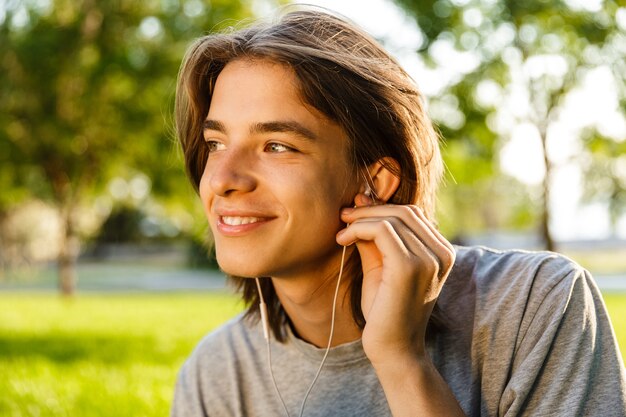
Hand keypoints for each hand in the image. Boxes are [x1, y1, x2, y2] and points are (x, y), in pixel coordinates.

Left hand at [336, 195, 454, 365]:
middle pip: (403, 211)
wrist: (393, 349)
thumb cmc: (386, 310)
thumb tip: (361, 199)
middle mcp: (441, 253)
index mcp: (441, 252)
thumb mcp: (380, 265)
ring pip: (391, 218)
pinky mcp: (410, 266)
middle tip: (343, 216)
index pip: (411, 213)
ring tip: (340, 231)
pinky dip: (358, 229)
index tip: (353, 214)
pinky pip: (382, 230)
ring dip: (360, 219)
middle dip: (369, 210)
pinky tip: (343, 240)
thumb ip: (374, 234)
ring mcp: (429, 259)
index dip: (380, 207)